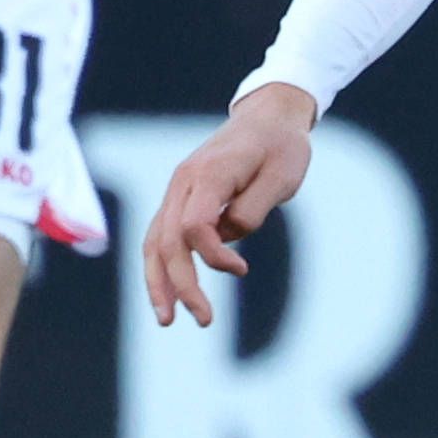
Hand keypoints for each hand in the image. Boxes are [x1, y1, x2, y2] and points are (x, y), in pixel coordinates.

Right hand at [144, 82, 318, 327]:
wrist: (268, 116)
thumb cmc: (281, 146)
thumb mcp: (283, 177)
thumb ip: (253, 210)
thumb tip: (227, 239)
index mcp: (208, 174)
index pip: (193, 226)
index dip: (212, 256)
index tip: (242, 270)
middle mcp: (183, 182)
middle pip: (167, 241)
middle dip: (179, 285)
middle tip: (203, 320)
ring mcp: (177, 190)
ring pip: (154, 242)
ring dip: (158, 282)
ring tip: (167, 319)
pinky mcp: (180, 198)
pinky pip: (161, 236)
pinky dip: (160, 266)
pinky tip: (167, 292)